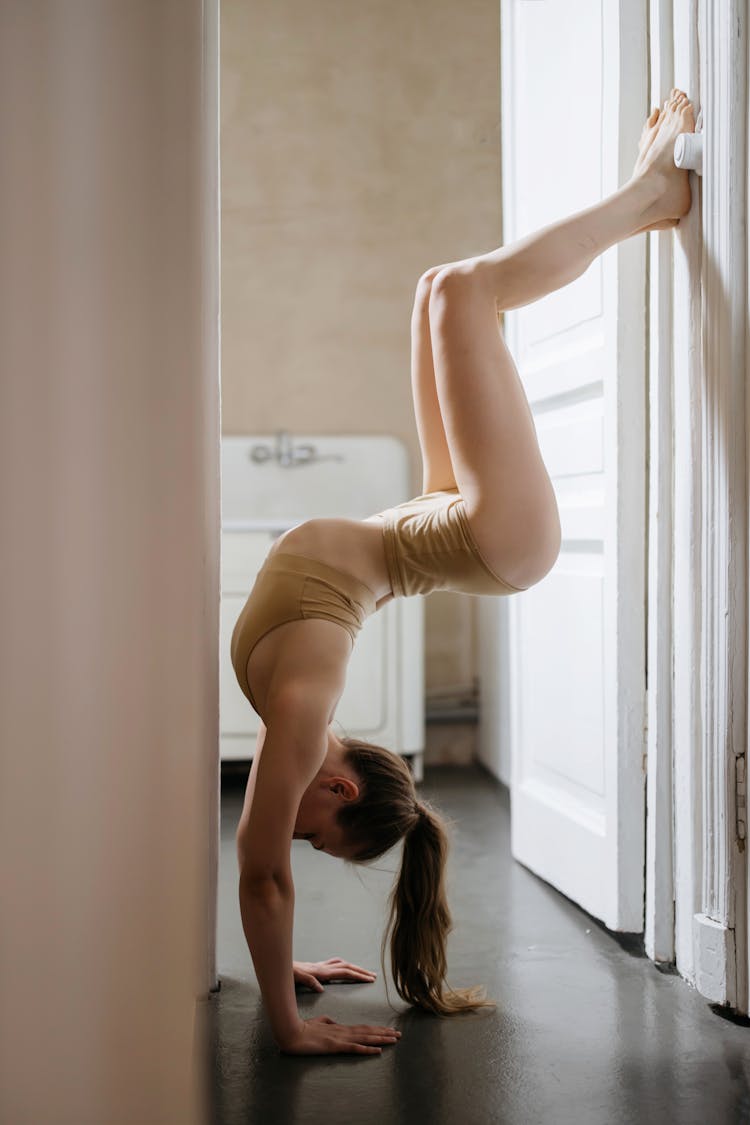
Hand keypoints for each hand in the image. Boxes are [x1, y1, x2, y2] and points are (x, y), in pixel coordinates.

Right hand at [279, 1015, 400, 1055]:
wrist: (292, 1032)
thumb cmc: (303, 1028)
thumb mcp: (318, 1022)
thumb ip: (327, 1022)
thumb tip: (334, 1022)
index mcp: (340, 1028)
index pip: (362, 1028)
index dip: (376, 1029)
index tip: (388, 1030)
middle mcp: (343, 1032)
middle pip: (368, 1032)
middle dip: (384, 1033)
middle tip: (399, 1034)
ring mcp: (340, 1039)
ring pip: (365, 1038)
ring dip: (381, 1039)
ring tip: (394, 1039)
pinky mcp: (335, 1046)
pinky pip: (355, 1049)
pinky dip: (367, 1049)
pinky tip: (378, 1050)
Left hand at [293, 957, 376, 992]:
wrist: (280, 964)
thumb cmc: (287, 973)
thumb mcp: (296, 978)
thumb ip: (309, 981)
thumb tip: (322, 988)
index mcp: (321, 971)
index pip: (345, 972)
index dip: (358, 975)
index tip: (370, 979)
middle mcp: (323, 967)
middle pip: (347, 966)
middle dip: (361, 971)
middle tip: (374, 976)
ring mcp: (320, 965)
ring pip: (342, 964)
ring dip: (354, 967)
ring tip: (364, 972)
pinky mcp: (317, 967)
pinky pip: (335, 964)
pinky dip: (343, 965)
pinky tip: (344, 969)